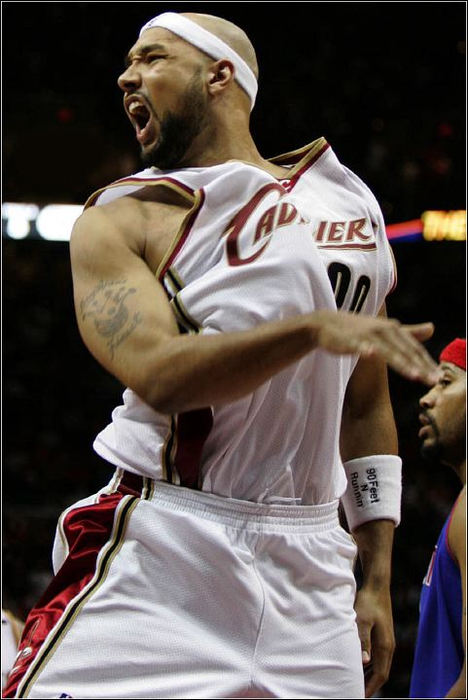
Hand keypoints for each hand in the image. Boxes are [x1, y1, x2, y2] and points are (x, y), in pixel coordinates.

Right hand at [313, 310, 439, 384]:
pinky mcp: (349, 340)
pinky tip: (371, 354)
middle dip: (420, 366)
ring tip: (414, 375)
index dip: (427, 362)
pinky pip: (359, 346)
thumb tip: (432, 328)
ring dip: (401, 362)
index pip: (414, 348)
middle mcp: (383, 330)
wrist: (326, 323)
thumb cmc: (358, 329)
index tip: (439, 378)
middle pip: (404, 351)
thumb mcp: (386, 329)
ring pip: (387, 351)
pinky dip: (365, 349)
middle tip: (433, 381)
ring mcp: (366, 335)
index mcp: (393, 329)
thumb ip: (409, 331)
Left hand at [354, 586, 395, 697]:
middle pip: (382, 673)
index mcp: (385, 646)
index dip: (371, 688)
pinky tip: (361, 666)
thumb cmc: (368, 602)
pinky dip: (371, 666)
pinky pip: (379, 657)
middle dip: (371, 685)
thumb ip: (363, 641)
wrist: (377, 586)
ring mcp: (387, 641)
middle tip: (356, 692)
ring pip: (381, 666)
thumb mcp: (362, 620)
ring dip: (371, 677)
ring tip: (357, 684)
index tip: (360, 695)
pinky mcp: (383, 636)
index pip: (380, 675)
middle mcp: (389, 646)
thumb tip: (365, 662)